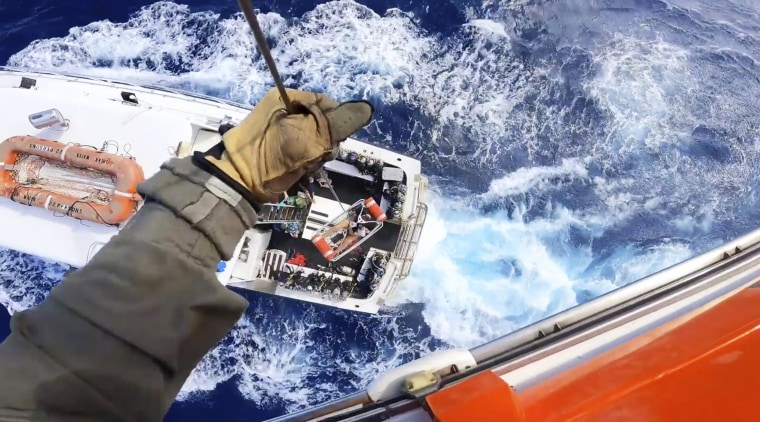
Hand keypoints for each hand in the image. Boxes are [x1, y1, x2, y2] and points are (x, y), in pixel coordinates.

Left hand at [198, 88, 373, 203]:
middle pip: (323, 122)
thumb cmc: (272, 154)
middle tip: (317, 154)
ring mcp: (282, 130)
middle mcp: (284, 111)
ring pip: (316, 138)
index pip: (326, 102)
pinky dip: (308, 161)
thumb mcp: (309, 136)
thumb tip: (367, 108)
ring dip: (318, 154)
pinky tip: (303, 169)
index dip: (335, 122)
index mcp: (286, 98)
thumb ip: (339, 122)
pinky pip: (305, 150)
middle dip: (326, 141)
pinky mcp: (281, 148)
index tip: (333, 139)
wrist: (240, 182)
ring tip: (308, 164)